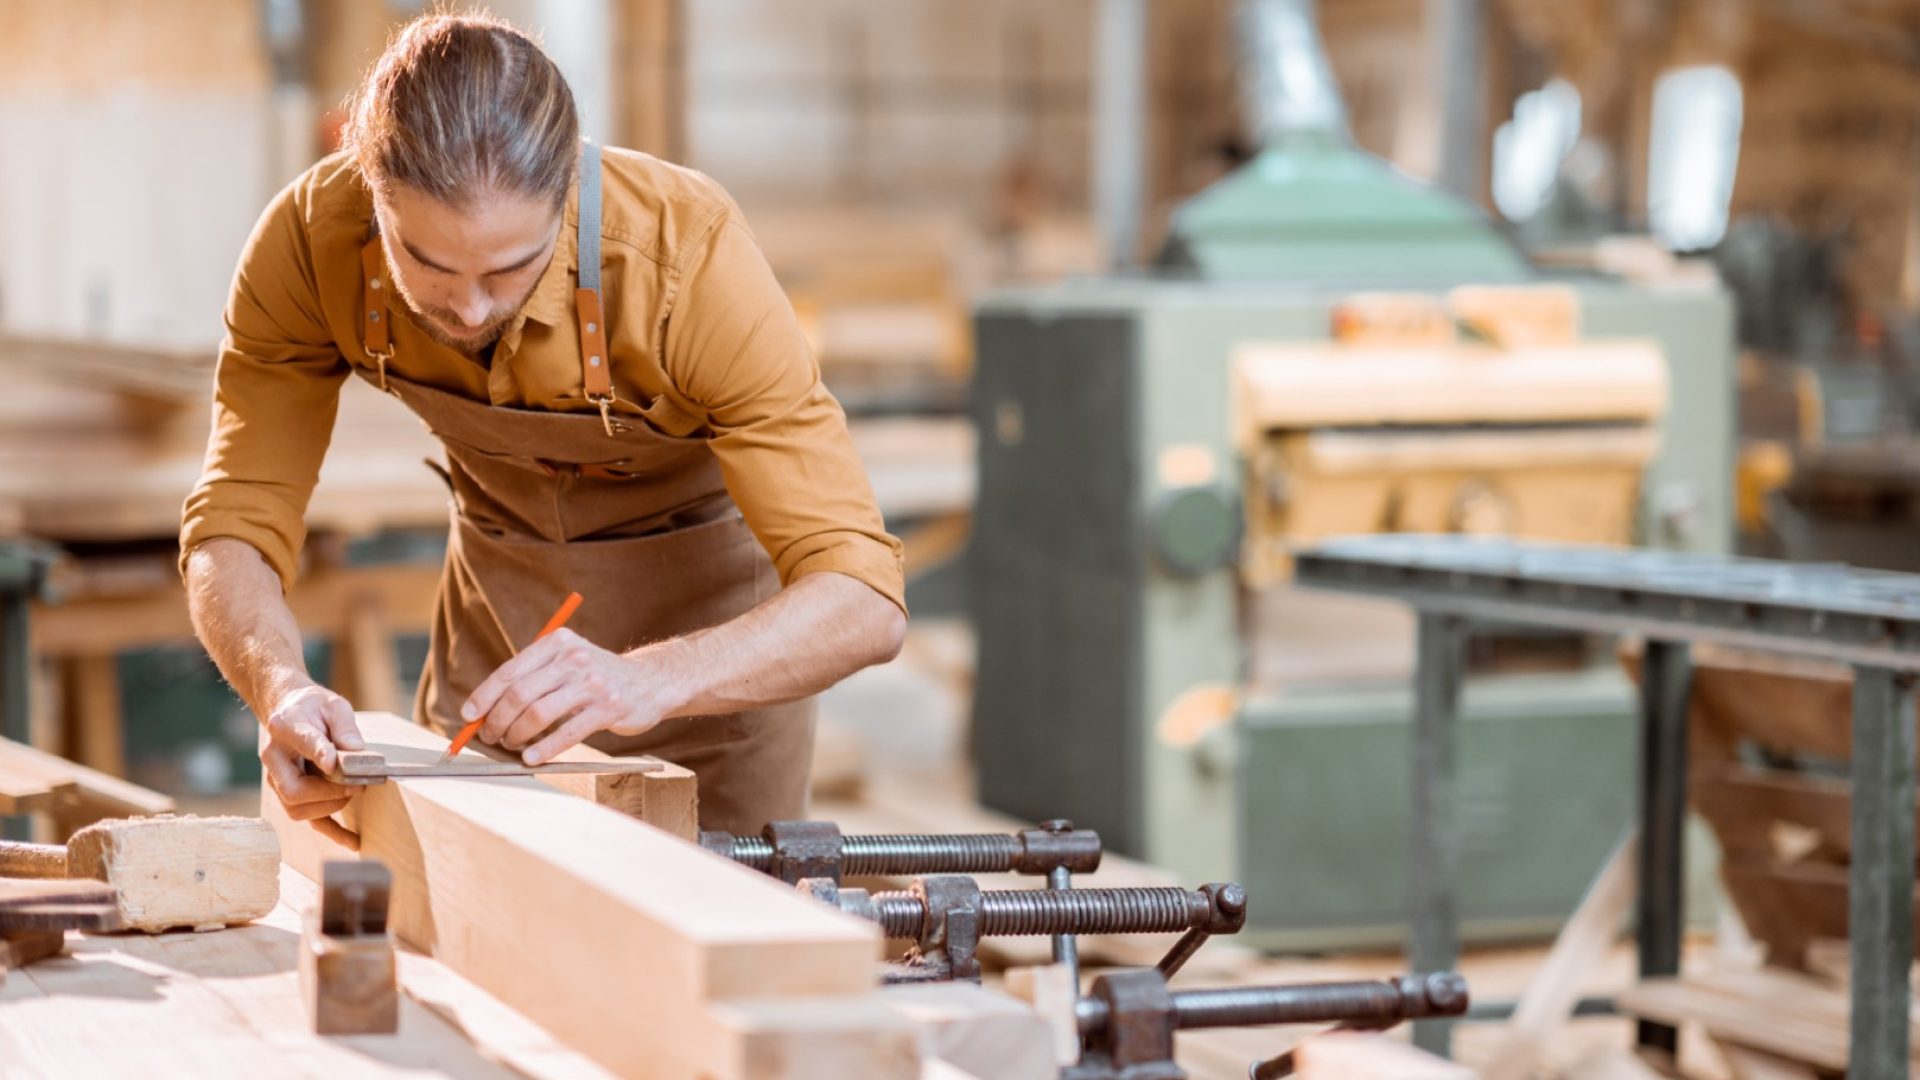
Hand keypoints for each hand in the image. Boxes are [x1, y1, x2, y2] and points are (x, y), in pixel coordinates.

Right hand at [260, 683, 364, 823]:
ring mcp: (278, 780)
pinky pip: (309, 820)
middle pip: (294, 790)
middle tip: (357, 785)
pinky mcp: (291, 794)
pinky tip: (355, 841)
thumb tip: (356, 752)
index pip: (302, 742)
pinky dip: (333, 832)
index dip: (319, 753)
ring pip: (298, 809)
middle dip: (329, 793)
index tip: (333, 763)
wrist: (289, 710)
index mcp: (285, 728)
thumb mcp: (333, 705)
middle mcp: (274, 759)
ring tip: (353, 791)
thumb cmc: (313, 707)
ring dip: (331, 806)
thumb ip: (345, 726)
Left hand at [461, 628, 674, 764]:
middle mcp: (573, 658)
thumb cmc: (598, 677)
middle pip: (520, 694)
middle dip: (497, 720)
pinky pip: (567, 732)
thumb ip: (533, 678)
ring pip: (538, 714)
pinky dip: (545, 748)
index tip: (469, 716)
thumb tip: (486, 709)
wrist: (651, 681)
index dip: (484, 697)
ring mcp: (593, 683)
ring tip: (511, 745)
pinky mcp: (609, 708)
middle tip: (490, 736)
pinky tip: (532, 758)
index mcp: (557, 643)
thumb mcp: (568, 662)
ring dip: (517, 735)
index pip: (510, 671)